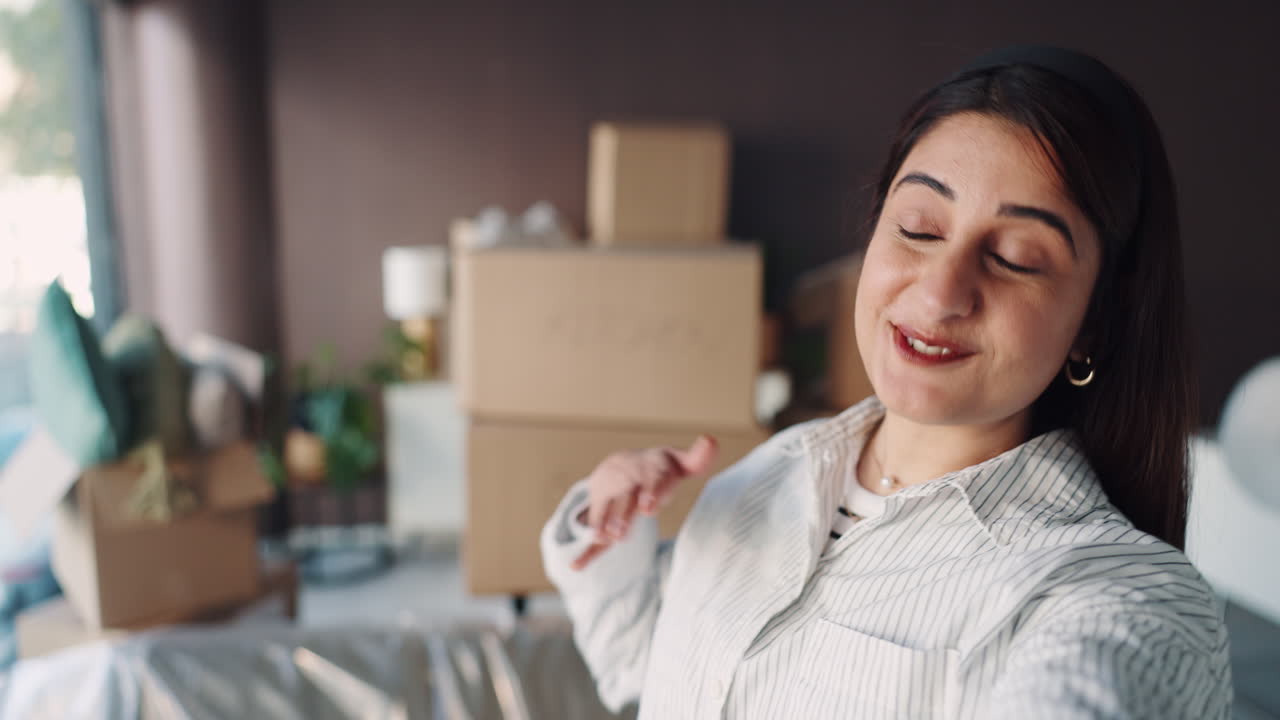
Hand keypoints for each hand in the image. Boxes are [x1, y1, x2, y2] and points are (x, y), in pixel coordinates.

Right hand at [570, 435, 717, 570]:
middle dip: (621, 515)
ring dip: (601, 525)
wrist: (622, 463)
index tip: (649, 508)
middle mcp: (626, 482)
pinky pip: (594, 530)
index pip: (651, 480)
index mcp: (649, 470)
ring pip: (605, 511)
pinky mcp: (600, 511)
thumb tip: (711, 440)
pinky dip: (586, 549)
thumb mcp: (681, 461)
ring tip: (601, 540)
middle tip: (619, 534)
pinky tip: (577, 566)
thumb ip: (698, 457)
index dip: (650, 493)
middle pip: (624, 498)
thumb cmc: (660, 468)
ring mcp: (610, 496)